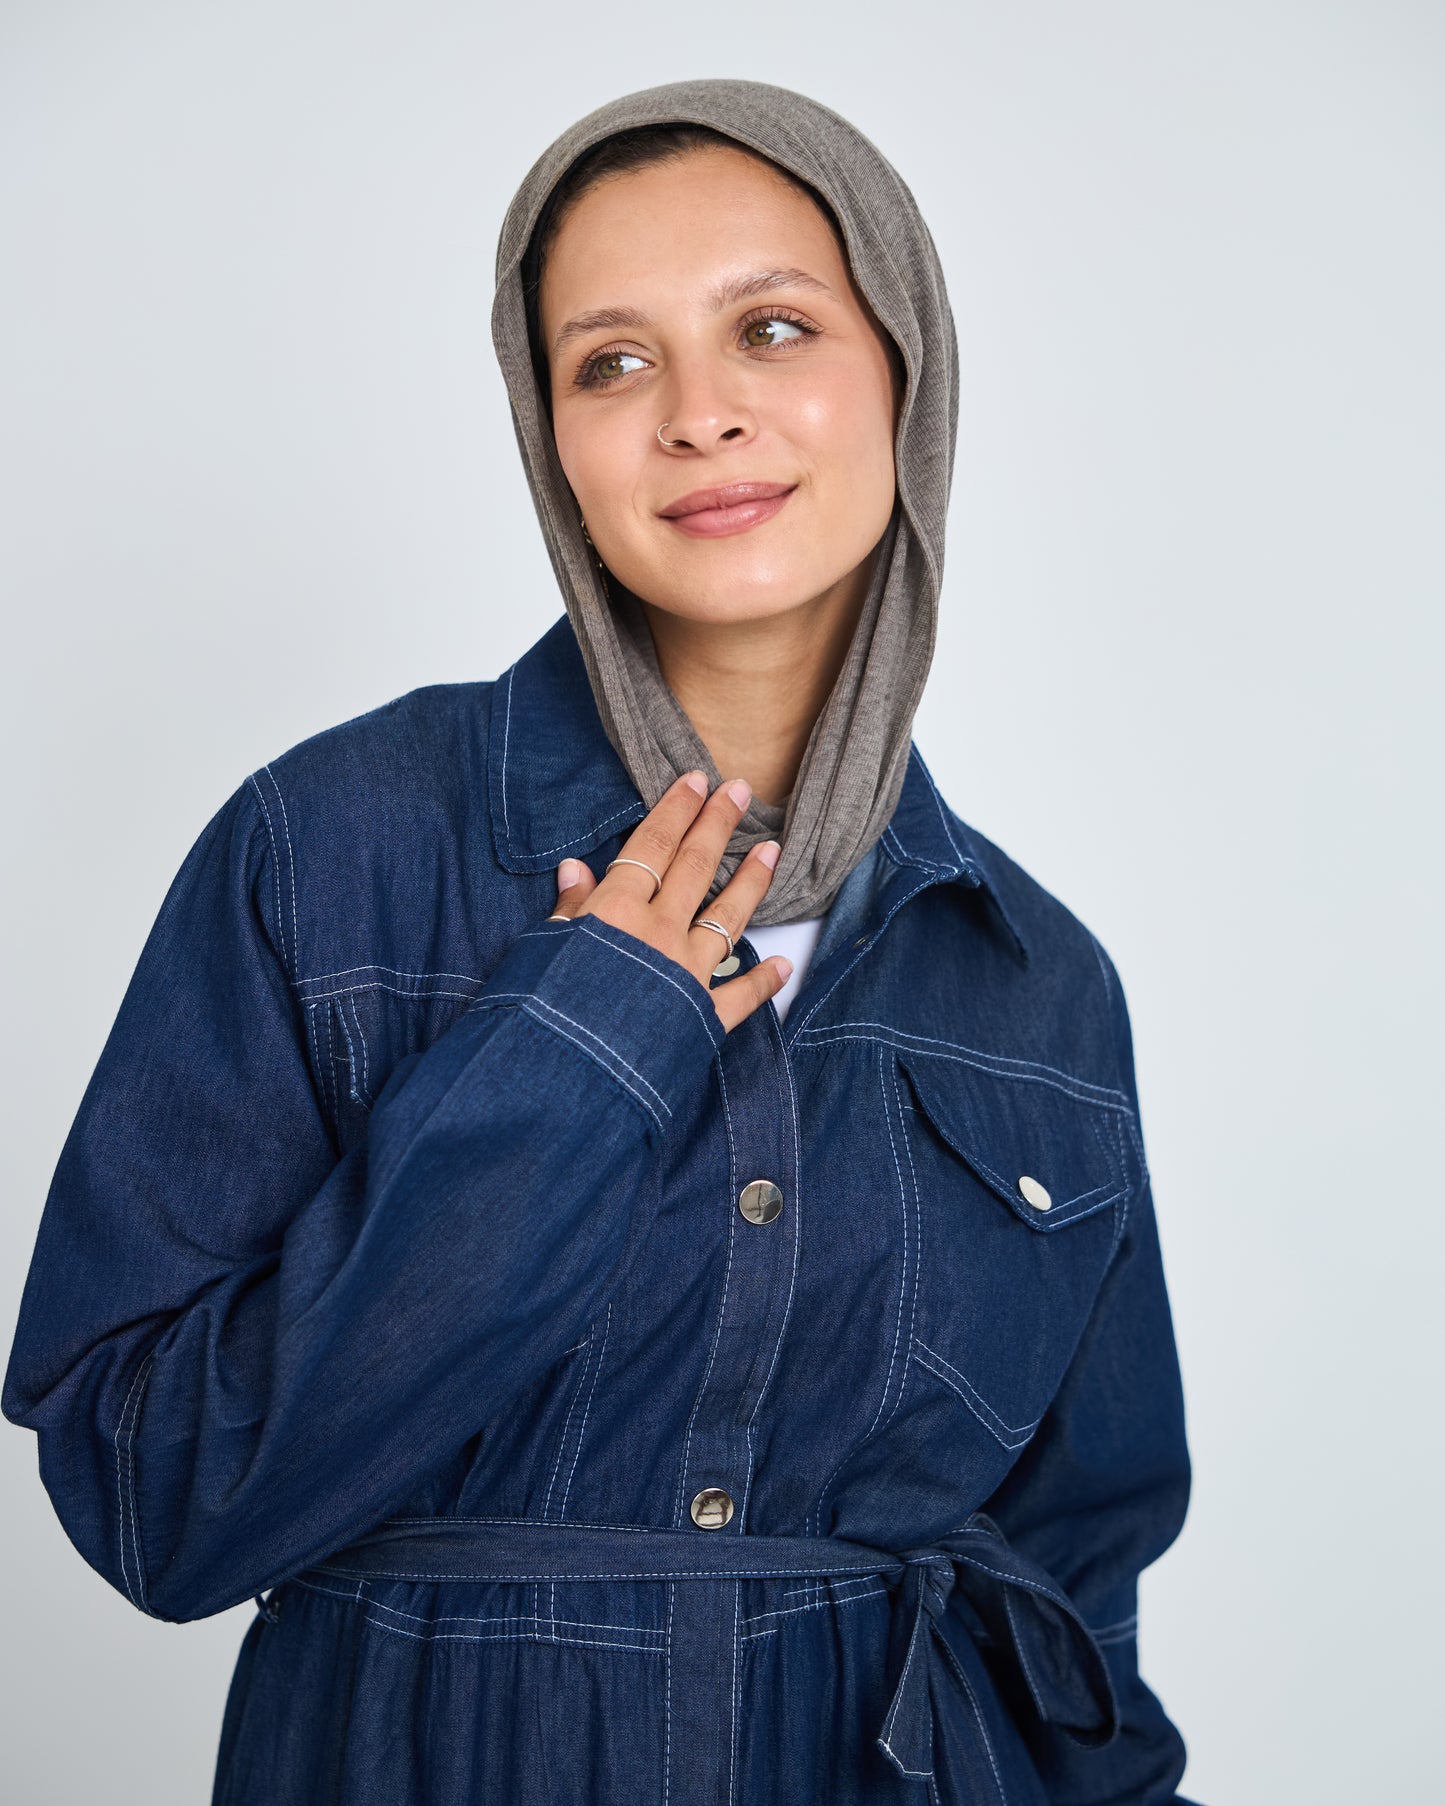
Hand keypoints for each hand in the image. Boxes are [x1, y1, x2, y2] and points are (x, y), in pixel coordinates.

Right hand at [548, 770, 789, 1034]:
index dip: (675, 811)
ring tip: (772, 852)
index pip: (652, 846)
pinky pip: (739, 995)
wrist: (563, 1079)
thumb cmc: (537, 1014)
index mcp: (615, 911)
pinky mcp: (701, 1018)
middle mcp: (658, 933)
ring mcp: (685, 973)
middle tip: (740, 790)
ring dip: (751, 882)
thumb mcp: (539, 951)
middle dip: (718, 824)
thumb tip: (576, 869)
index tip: (696, 781)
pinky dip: (762, 981)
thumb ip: (568, 911)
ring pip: (727, 918)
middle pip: (694, 867)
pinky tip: (782, 964)